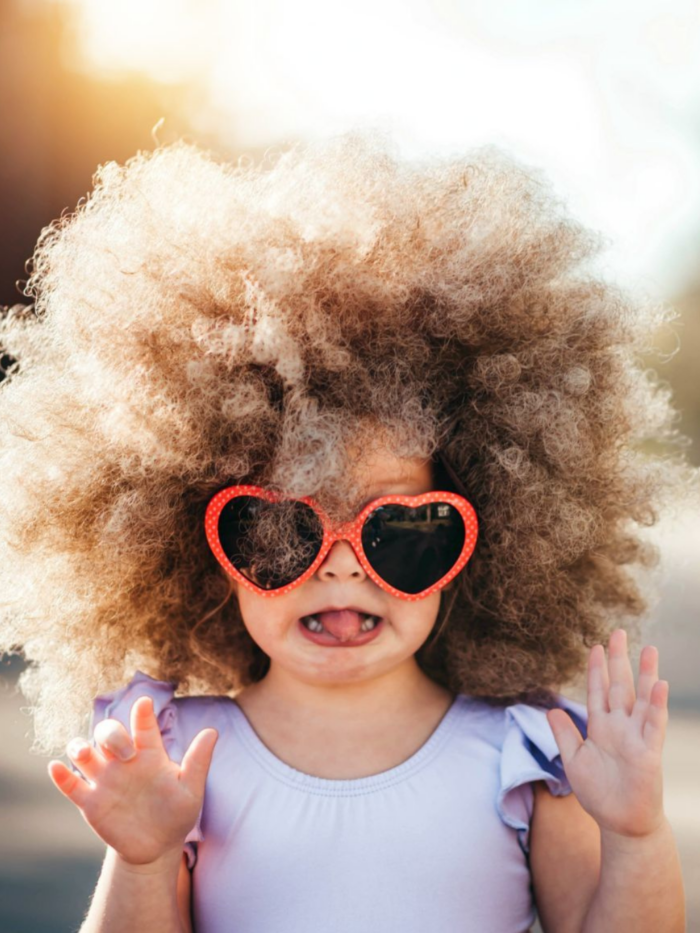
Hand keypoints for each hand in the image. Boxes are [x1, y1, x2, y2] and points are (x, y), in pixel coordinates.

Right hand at [47, 695, 217, 865]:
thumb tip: (213, 731)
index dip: (142, 714)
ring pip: (83, 753)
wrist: (157, 847)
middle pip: (108, 734)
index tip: (145, 703)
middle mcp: (124, 761)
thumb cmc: (177, 813)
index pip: (143, 727)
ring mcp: (105, 780)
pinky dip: (61, 776)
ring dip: (79, 748)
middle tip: (125, 752)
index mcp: (149, 754)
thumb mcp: (191, 790)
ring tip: (82, 753)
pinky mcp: (90, 802)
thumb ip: (198, 761)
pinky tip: (55, 768)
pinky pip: (71, 785)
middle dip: (112, 736)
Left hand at [547, 628, 667, 838]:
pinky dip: (657, 705)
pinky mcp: (649, 752)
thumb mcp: (573, 760)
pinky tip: (660, 685)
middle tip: (618, 632)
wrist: (620, 824)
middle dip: (619, 660)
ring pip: (641, 699)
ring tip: (648, 649)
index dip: (597, 669)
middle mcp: (620, 727)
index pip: (598, 691)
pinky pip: (654, 725)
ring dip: (645, 674)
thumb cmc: (599, 794)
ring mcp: (636, 737)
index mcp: (601, 727)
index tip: (595, 646)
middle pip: (620, 686)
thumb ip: (564, 734)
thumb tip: (550, 708)